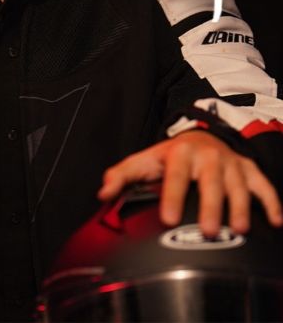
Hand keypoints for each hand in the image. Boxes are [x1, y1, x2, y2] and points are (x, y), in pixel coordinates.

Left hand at [98, 130, 282, 236]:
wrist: (201, 137)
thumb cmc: (171, 157)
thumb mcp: (145, 161)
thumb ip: (123, 175)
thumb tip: (103, 192)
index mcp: (180, 153)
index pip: (175, 175)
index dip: (171, 195)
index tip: (167, 218)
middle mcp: (209, 156)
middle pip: (211, 181)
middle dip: (211, 205)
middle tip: (209, 231)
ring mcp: (232, 163)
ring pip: (239, 185)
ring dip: (241, 206)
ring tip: (239, 229)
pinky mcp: (249, 170)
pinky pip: (264, 185)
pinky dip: (271, 202)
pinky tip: (275, 222)